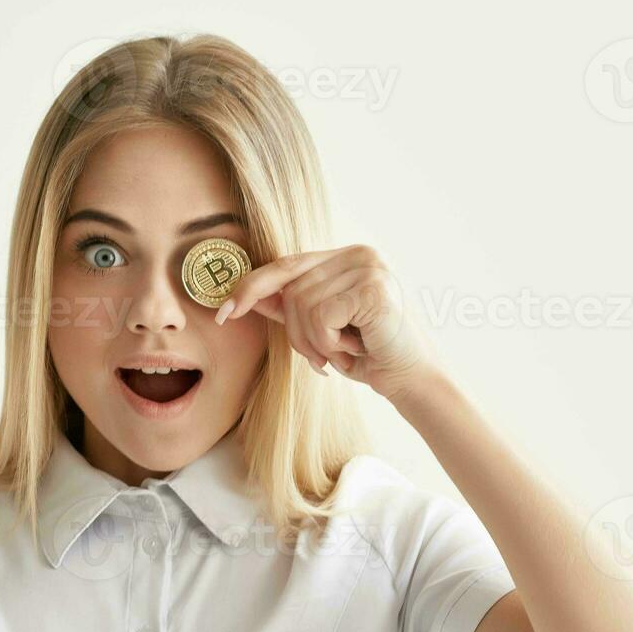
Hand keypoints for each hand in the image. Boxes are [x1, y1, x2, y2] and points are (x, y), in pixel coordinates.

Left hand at [216, 244, 439, 402]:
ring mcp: (369, 266)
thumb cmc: (366, 353)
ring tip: (342, 352)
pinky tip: (354, 348)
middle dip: (295, 332)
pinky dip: (328, 342)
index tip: (224, 313)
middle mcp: (358, 253)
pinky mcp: (373, 287)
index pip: (285, 264)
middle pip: (290, 288)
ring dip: (315, 341)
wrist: (409, 378)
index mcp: (345, 256)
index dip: (251, 287)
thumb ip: (287, 308)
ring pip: (302, 303)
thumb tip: (243, 297)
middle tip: (319, 358)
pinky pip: (321, 315)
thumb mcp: (319, 328)